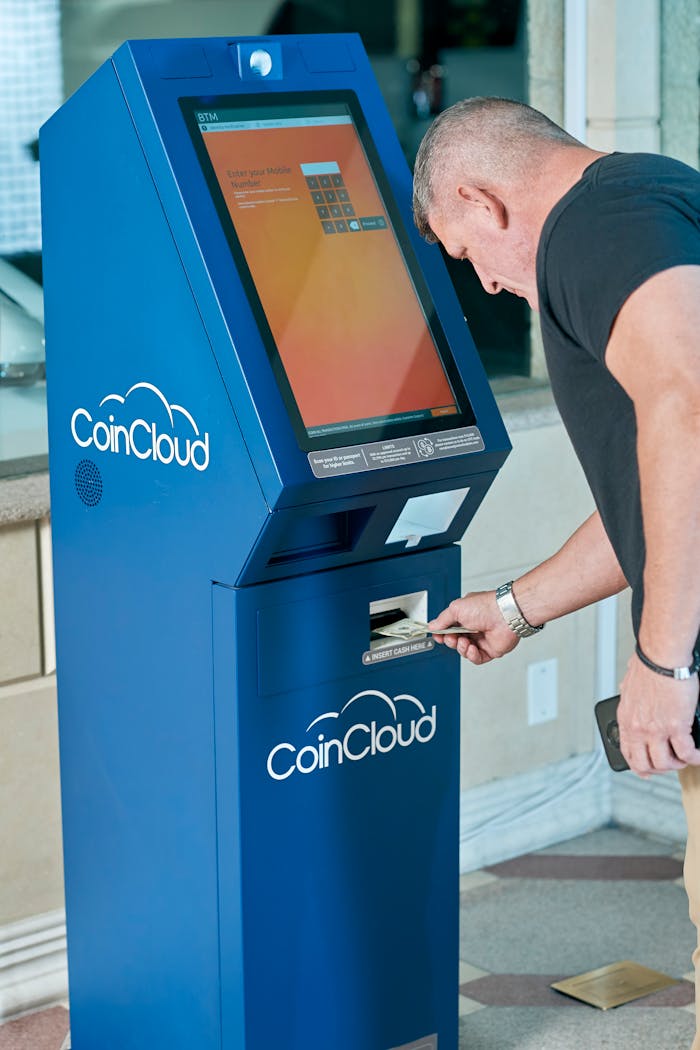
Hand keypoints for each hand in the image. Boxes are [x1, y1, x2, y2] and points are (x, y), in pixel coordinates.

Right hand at [428, 590, 519, 664]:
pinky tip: (472, 648)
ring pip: (464, 651)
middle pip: (454, 641)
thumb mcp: (456, 609)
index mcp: (465, 615)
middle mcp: (473, 627)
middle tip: (452, 638)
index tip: (438, 636)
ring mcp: (481, 639)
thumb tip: (432, 626)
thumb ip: (442, 620)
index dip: (442, 633)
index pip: (449, 627)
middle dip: (450, 641)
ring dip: (461, 648)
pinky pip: (476, 658)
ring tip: (465, 641)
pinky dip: (472, 655)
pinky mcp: (489, 650)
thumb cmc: (485, 607)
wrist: (505, 615)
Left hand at [617, 653, 699, 775]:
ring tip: (685, 757)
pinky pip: (686, 752)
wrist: (662, 658)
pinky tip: (698, 755)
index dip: (638, 766)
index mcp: (626, 718)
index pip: (628, 752)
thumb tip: (628, 691)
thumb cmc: (649, 664)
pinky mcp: (676, 726)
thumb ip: (629, 695)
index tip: (646, 770)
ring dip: (678, 764)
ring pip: (666, 763)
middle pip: (645, 764)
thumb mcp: (629, 684)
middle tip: (669, 765)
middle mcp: (638, 728)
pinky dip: (694, 757)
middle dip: (659, 769)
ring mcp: (656, 729)